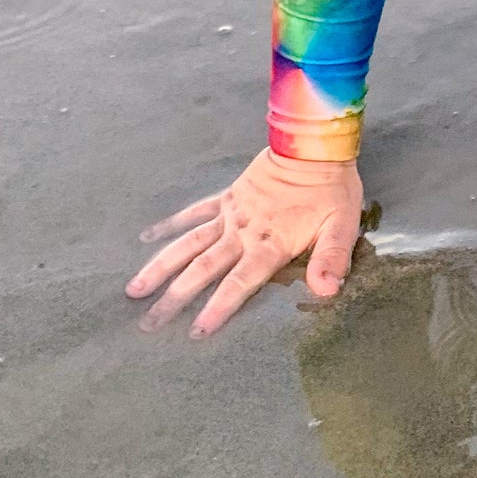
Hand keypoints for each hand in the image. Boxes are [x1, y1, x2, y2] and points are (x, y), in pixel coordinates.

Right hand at [126, 147, 362, 337]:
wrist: (314, 144)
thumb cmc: (331, 189)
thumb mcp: (342, 226)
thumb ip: (331, 259)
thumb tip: (326, 292)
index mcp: (269, 245)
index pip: (238, 283)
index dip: (217, 308)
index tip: (194, 333)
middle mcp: (242, 232)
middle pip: (203, 270)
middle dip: (175, 298)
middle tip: (147, 325)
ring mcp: (230, 213)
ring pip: (189, 244)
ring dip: (161, 266)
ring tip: (134, 290)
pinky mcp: (227, 195)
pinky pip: (194, 211)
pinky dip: (171, 223)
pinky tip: (146, 236)